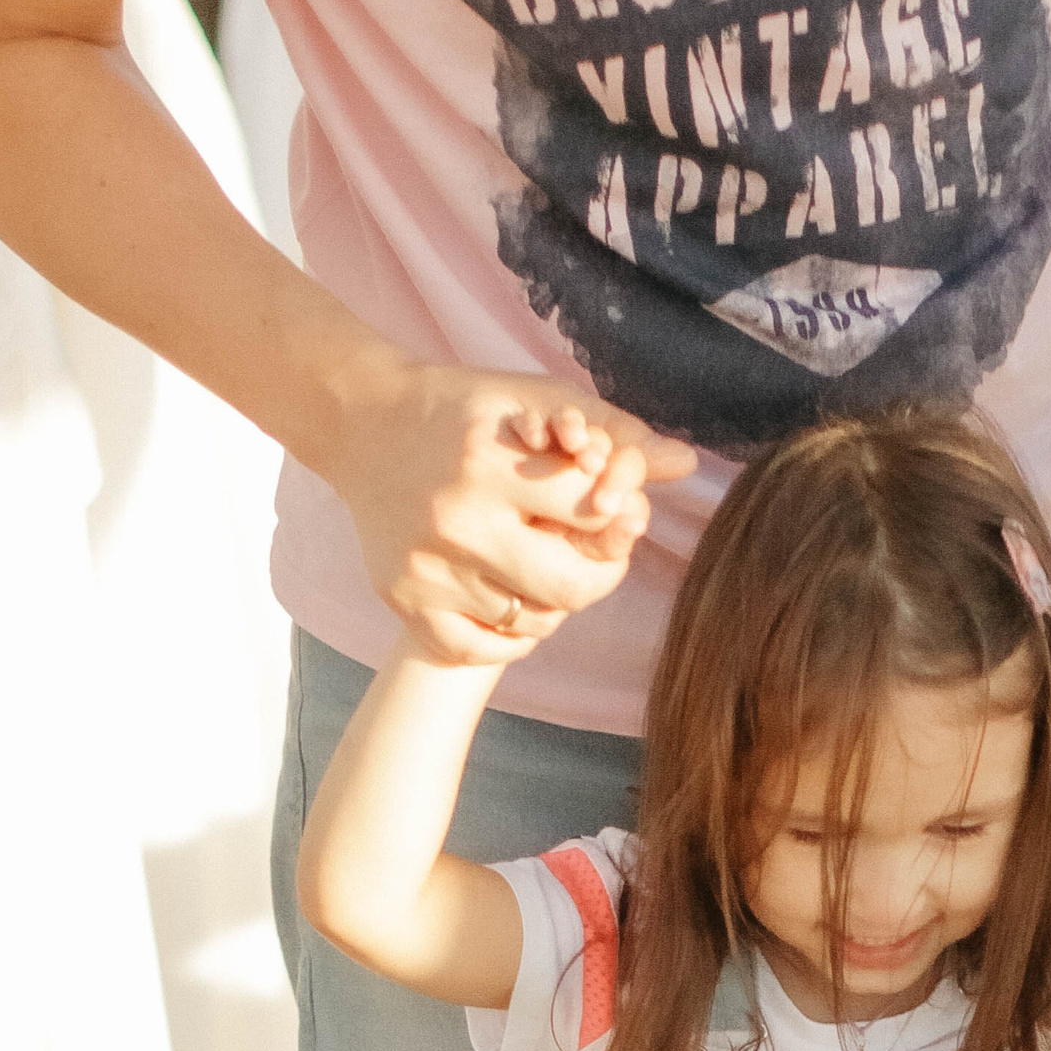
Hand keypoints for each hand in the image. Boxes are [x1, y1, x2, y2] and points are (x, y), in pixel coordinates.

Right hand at [318, 358, 694, 665]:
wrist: (364, 423)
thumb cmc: (468, 410)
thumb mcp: (538, 400)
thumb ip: (612, 432)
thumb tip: (686, 464)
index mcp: (489, 460)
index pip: (592, 514)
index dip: (617, 520)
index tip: (610, 512)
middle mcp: (454, 518)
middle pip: (568, 589)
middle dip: (595, 576)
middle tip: (588, 557)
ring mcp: (426, 566)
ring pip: (530, 623)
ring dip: (548, 603)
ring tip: (535, 564)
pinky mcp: (404, 599)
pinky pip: (481, 650)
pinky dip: (505, 635)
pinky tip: (506, 595)